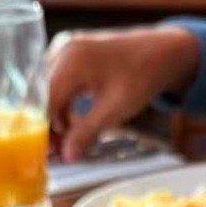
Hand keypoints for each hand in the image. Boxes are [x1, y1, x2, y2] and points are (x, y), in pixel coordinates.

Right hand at [46, 27, 200, 160]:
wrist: (161, 51)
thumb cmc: (143, 76)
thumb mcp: (115, 109)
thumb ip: (87, 132)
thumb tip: (67, 157)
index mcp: (73, 61)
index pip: (45, 101)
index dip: (46, 130)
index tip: (52, 153)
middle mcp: (64, 50)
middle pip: (44, 95)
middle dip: (51, 125)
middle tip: (62, 152)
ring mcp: (67, 49)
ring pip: (50, 90)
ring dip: (57, 115)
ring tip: (71, 139)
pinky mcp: (72, 54)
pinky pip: (59, 82)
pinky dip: (64, 103)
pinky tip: (75, 121)